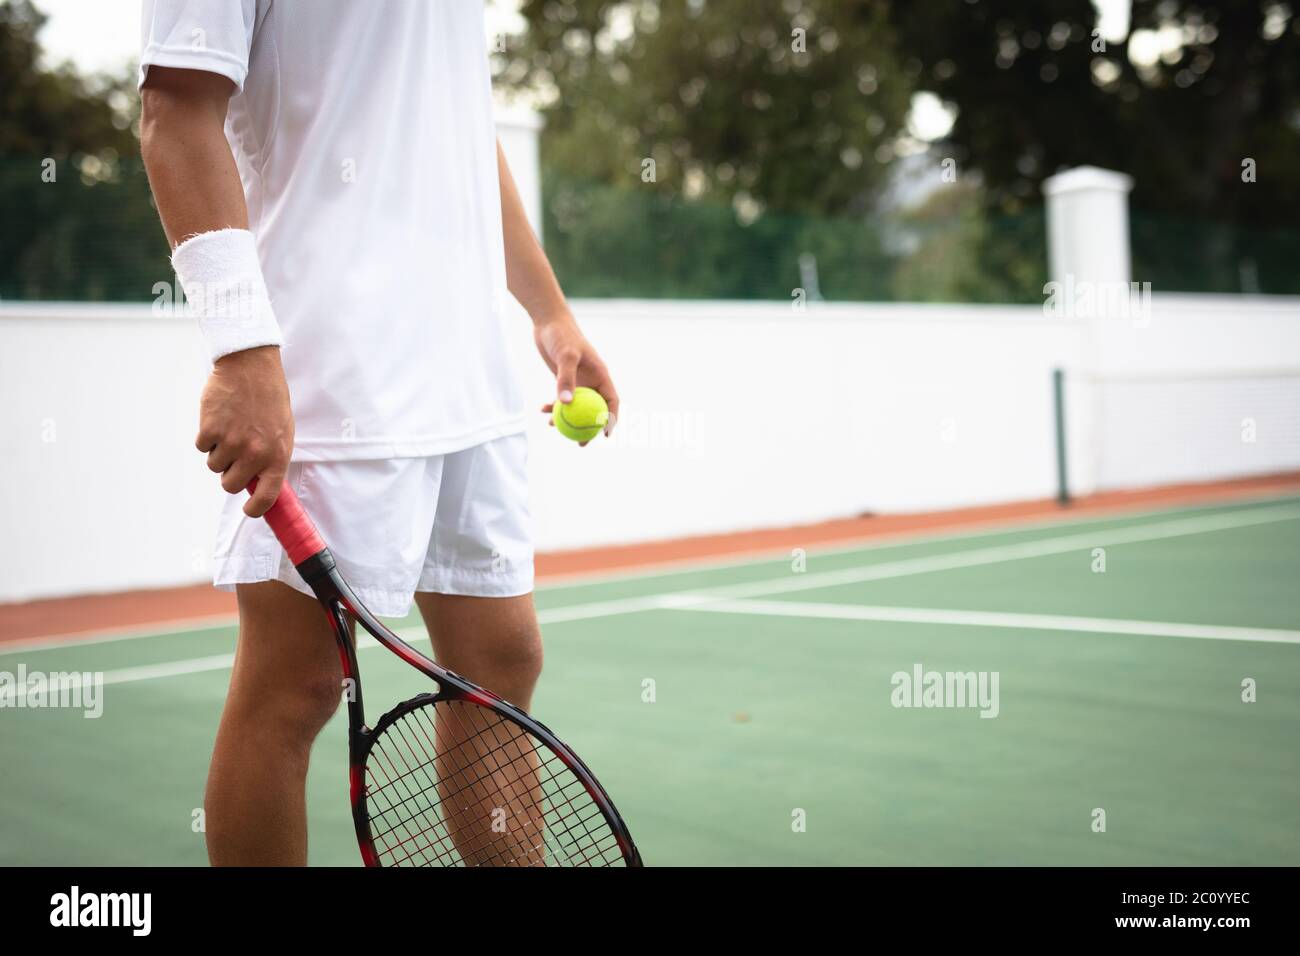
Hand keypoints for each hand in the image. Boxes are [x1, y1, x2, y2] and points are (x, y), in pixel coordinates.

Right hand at [195, 346, 294, 516]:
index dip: (255, 508)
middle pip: (230, 485)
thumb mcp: (282, 432)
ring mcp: (232, 443)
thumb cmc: (270, 400)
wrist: (252, 368)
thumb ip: (271, 458)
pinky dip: (206, 437)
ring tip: (231, 429)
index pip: (267, 497)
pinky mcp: (210, 430)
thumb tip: (259, 484)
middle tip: (235, 455)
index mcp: (277, 456)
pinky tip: (220, 419)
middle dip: (230, 474)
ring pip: (214, 466)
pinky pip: (202, 447)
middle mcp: (255, 454)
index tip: (248, 509)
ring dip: (219, 452)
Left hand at [533, 313, 618, 445]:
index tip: (605, 434)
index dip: (611, 419)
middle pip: (595, 409)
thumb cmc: (562, 335)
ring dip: (567, 419)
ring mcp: (578, 381)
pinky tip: (542, 410)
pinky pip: (562, 398)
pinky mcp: (564, 379)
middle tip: (581, 443)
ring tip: (553, 428)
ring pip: (576, 406)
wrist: (549, 322)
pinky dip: (554, 406)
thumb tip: (566, 404)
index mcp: (600, 375)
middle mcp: (591, 380)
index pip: (611, 401)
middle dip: (589, 428)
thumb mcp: (565, 356)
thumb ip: (565, 379)